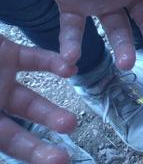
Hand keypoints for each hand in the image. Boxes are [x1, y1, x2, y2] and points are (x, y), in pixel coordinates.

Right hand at [0, 34, 76, 163]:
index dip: (21, 156)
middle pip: (12, 135)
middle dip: (36, 149)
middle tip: (61, 160)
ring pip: (29, 102)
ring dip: (50, 113)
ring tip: (70, 125)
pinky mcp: (7, 54)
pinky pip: (35, 61)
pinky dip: (53, 64)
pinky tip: (70, 70)